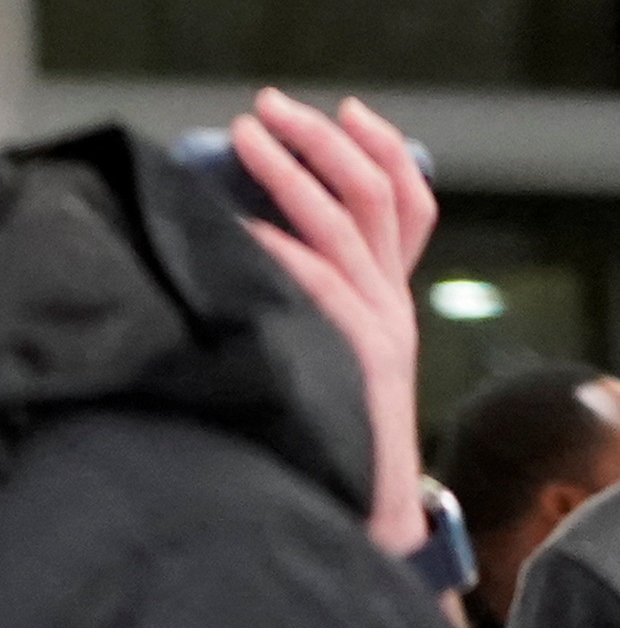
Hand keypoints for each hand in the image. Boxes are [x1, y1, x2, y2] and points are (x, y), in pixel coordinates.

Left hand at [227, 90, 445, 555]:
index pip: (405, 203)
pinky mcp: (355, 357)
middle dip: (318, 141)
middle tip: (265, 107)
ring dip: (291, 172)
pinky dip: (278, 248)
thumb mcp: (309, 368)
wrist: (355, 520)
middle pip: (371, 194)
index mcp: (386, 301)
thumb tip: (222, 276)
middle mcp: (390, 303)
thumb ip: (287, 323)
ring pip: (343, 223)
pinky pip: (319, 285)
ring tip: (246, 136)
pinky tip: (240, 225)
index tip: (341, 110)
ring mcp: (377, 327)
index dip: (378, 149)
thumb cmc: (313, 446)